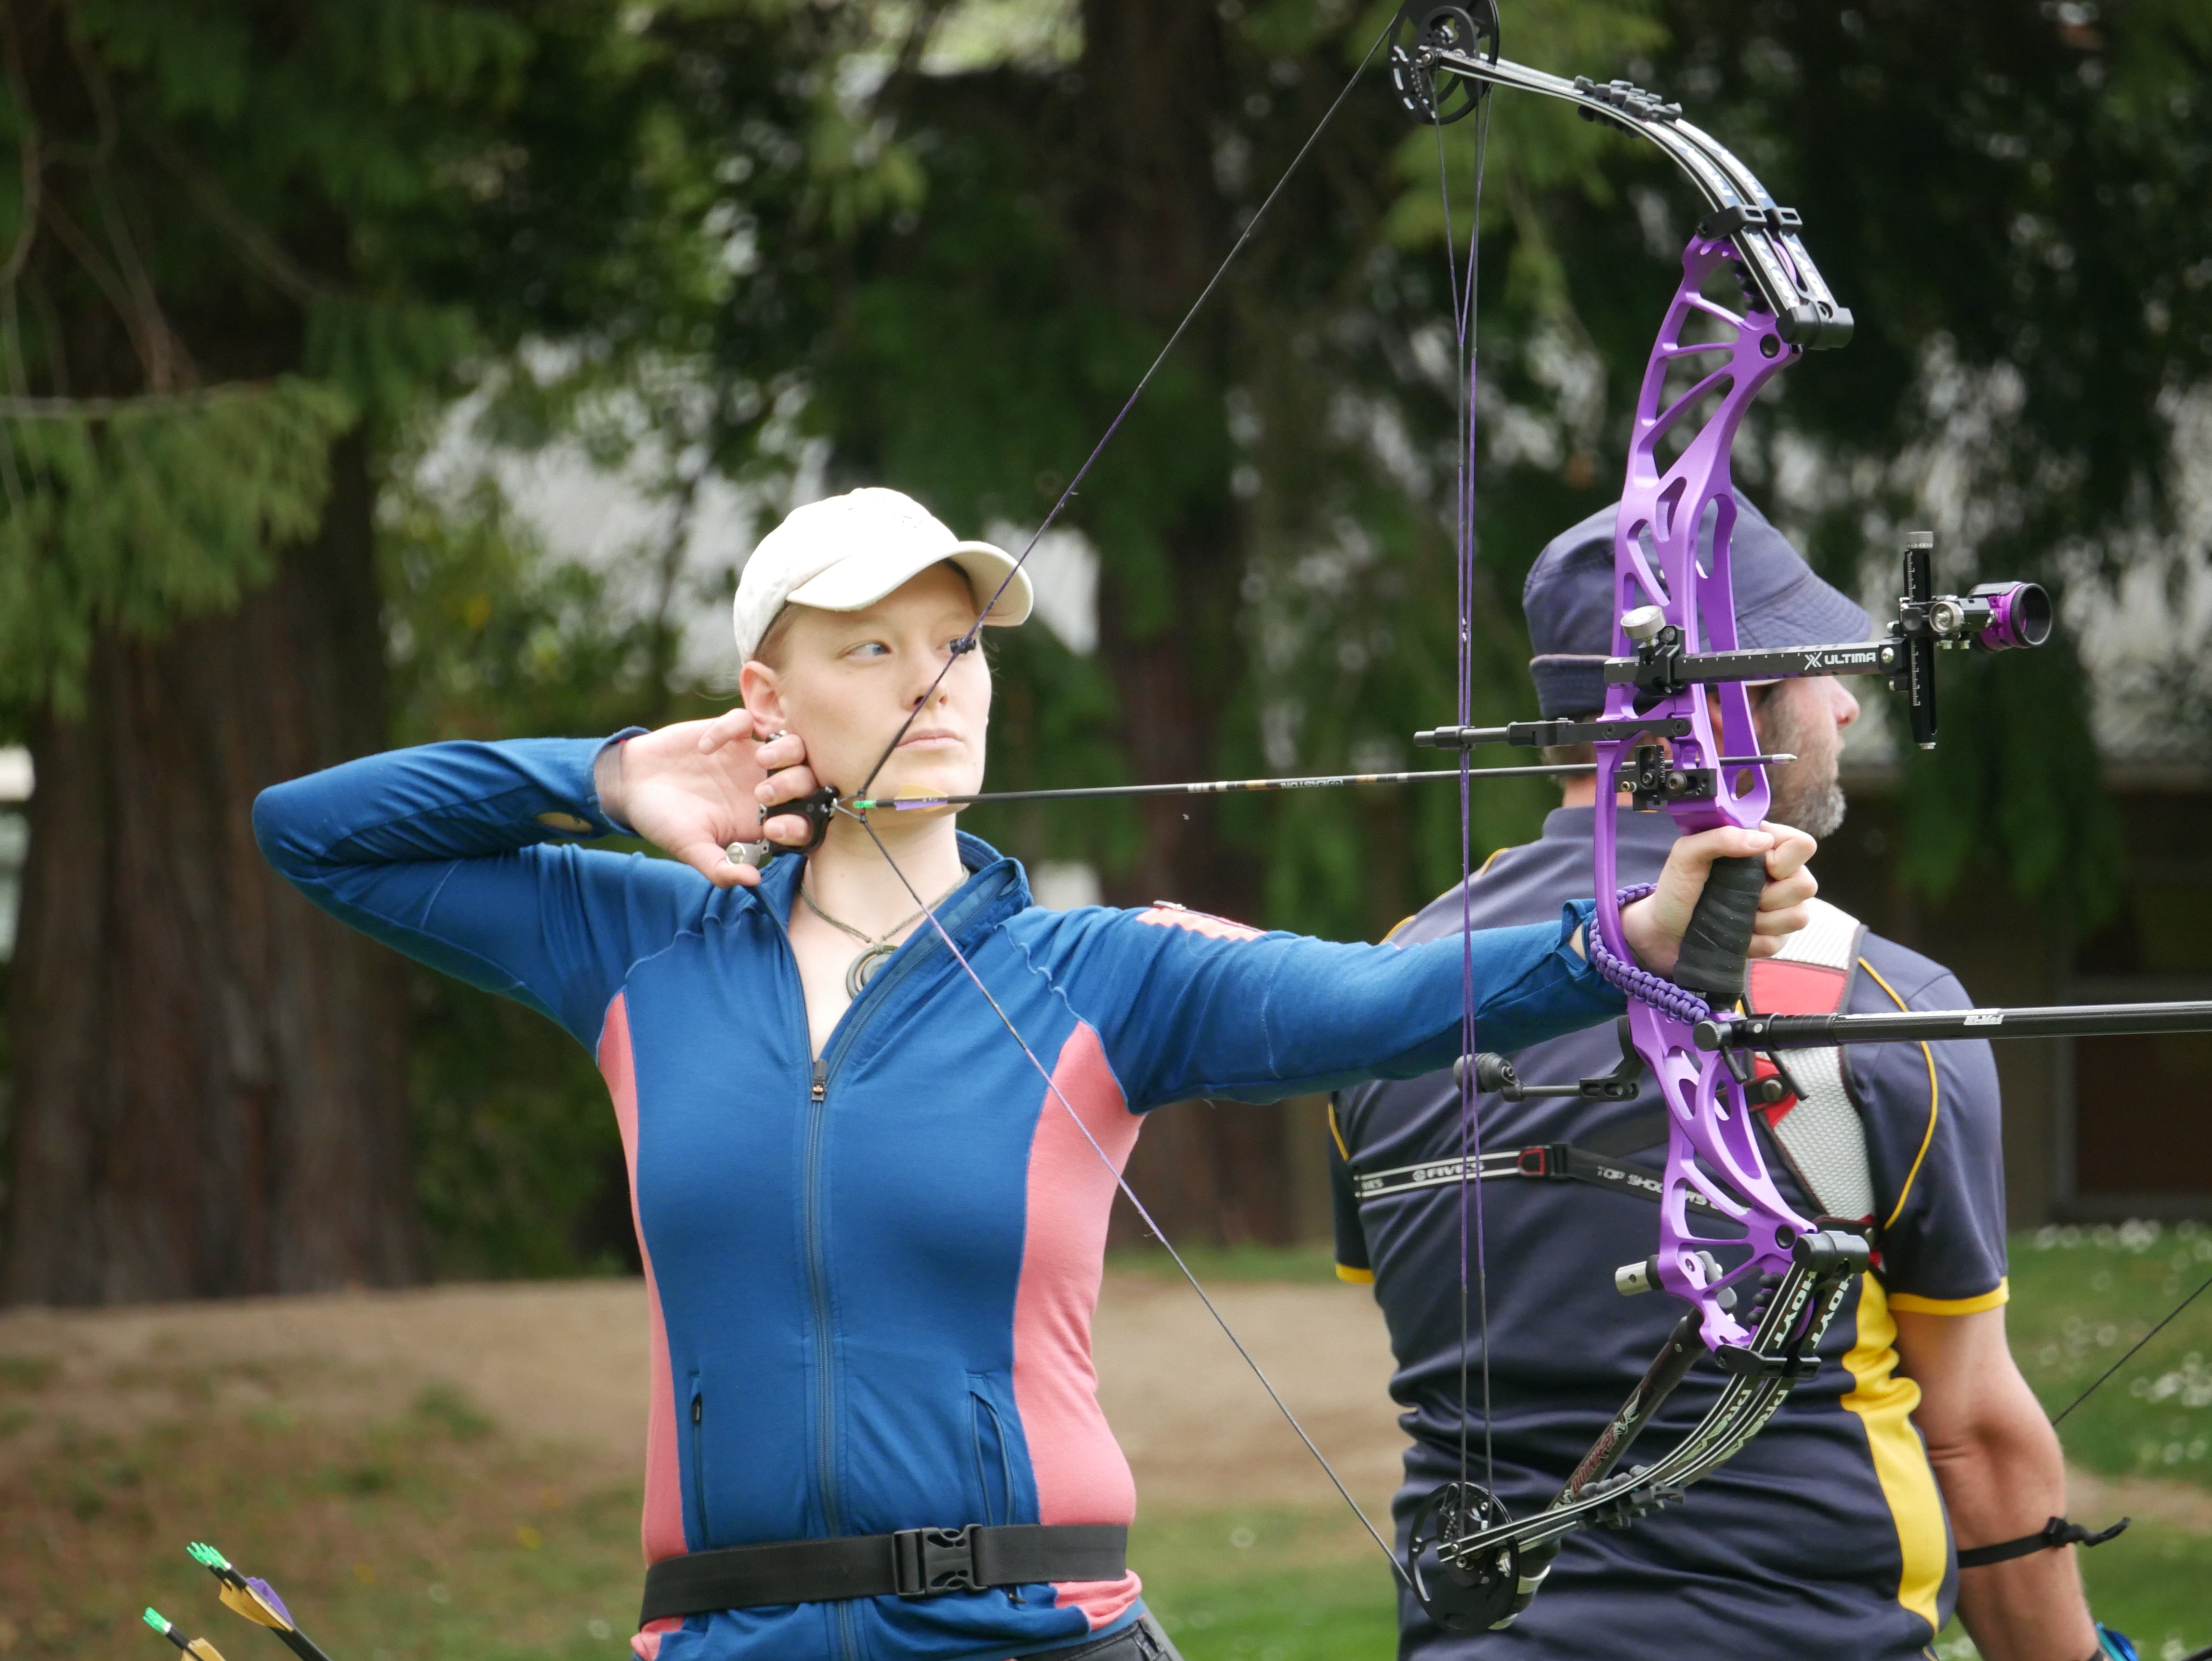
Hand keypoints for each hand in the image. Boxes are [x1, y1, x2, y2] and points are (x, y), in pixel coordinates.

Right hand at [592, 711, 822, 888]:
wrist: (632, 786)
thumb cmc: (664, 822)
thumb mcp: (691, 849)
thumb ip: (721, 868)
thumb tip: (754, 881)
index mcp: (761, 818)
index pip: (803, 821)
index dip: (801, 825)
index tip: (773, 828)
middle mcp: (763, 786)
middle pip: (807, 780)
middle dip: (797, 785)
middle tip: (763, 793)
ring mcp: (748, 756)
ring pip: (792, 744)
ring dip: (785, 750)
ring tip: (759, 759)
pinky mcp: (728, 731)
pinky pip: (746, 719)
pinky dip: (732, 727)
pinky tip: (705, 747)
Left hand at [1620, 821, 1817, 976]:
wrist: (1664, 931)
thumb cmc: (1677, 888)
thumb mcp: (1687, 854)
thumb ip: (1720, 837)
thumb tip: (1763, 840)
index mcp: (1763, 848)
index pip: (1802, 844)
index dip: (1783, 857)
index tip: (1755, 864)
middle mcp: (1779, 877)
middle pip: (1807, 884)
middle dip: (1770, 894)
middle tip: (1739, 893)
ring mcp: (1779, 909)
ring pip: (1799, 915)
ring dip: (1762, 919)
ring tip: (1735, 914)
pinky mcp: (1775, 938)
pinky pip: (1780, 942)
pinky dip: (1753, 940)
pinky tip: (1735, 933)